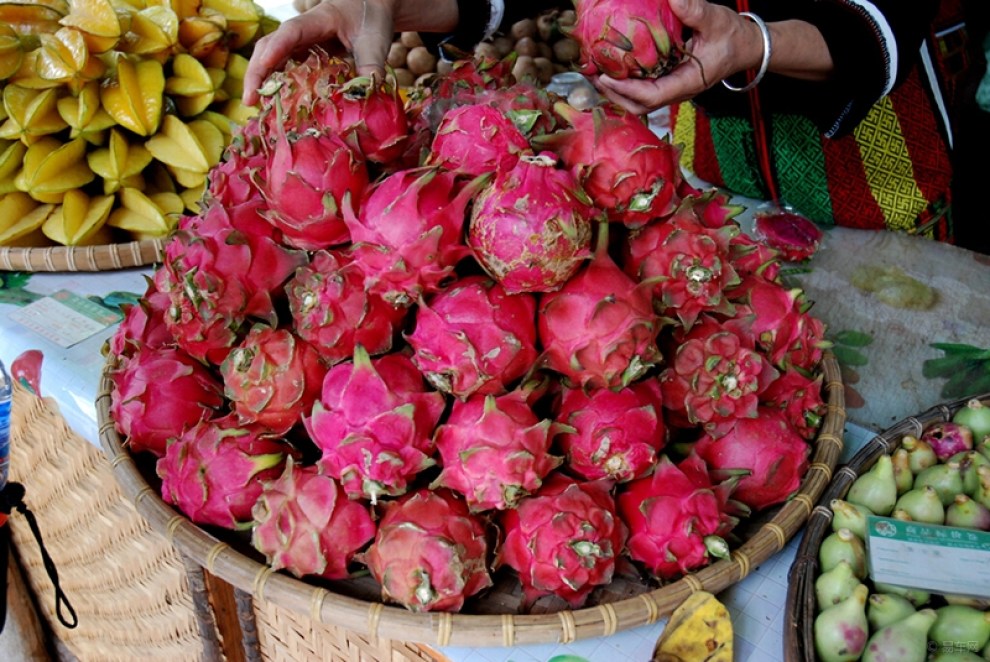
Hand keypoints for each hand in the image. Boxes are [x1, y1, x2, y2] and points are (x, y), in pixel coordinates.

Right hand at [243, 0, 396, 105]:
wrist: (370, 6)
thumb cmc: (370, 18)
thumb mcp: (374, 40)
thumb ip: (371, 64)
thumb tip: (366, 96)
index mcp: (318, 20)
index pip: (292, 32)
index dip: (277, 48)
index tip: (264, 64)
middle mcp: (302, 30)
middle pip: (270, 45)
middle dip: (257, 71)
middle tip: (249, 100)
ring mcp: (300, 42)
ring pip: (272, 57)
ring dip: (261, 80)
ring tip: (256, 106)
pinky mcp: (303, 54)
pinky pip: (284, 68)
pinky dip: (277, 85)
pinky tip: (274, 104)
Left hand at [591, 0, 764, 114]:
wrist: (746, 46)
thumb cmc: (732, 35)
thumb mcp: (715, 19)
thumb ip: (695, 10)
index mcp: (688, 82)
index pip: (652, 96)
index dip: (626, 89)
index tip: (606, 76)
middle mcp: (677, 91)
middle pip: (639, 105)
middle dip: (614, 94)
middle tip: (593, 75)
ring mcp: (672, 89)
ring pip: (639, 101)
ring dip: (616, 90)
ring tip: (596, 73)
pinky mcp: (668, 82)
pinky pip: (643, 89)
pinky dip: (625, 82)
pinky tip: (612, 67)